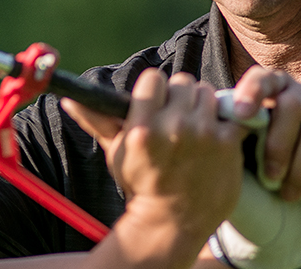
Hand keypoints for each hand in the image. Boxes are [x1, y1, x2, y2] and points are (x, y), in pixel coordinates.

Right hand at [62, 69, 248, 234]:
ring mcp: (202, 134)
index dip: (156, 90)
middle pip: (183, 82)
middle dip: (180, 97)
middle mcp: (172, 128)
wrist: (173, 221)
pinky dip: (225, 123)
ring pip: (207, 93)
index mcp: (142, 128)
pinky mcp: (227, 143)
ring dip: (203, 107)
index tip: (157, 103)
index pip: (154, 78)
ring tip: (196, 128)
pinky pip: (231, 113)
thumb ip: (96, 120)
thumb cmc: (141, 184)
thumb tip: (70, 99)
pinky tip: (215, 139)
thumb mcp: (117, 152)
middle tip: (178, 117)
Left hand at [230, 66, 300, 205]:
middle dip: (276, 146)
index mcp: (281, 88)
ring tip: (288, 197)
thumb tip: (213, 141)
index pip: (264, 78)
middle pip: (290, 107)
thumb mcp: (270, 142)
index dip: (251, 92)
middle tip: (269, 180)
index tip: (239, 114)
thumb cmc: (297, 153)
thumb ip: (247, 136)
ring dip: (299, 170)